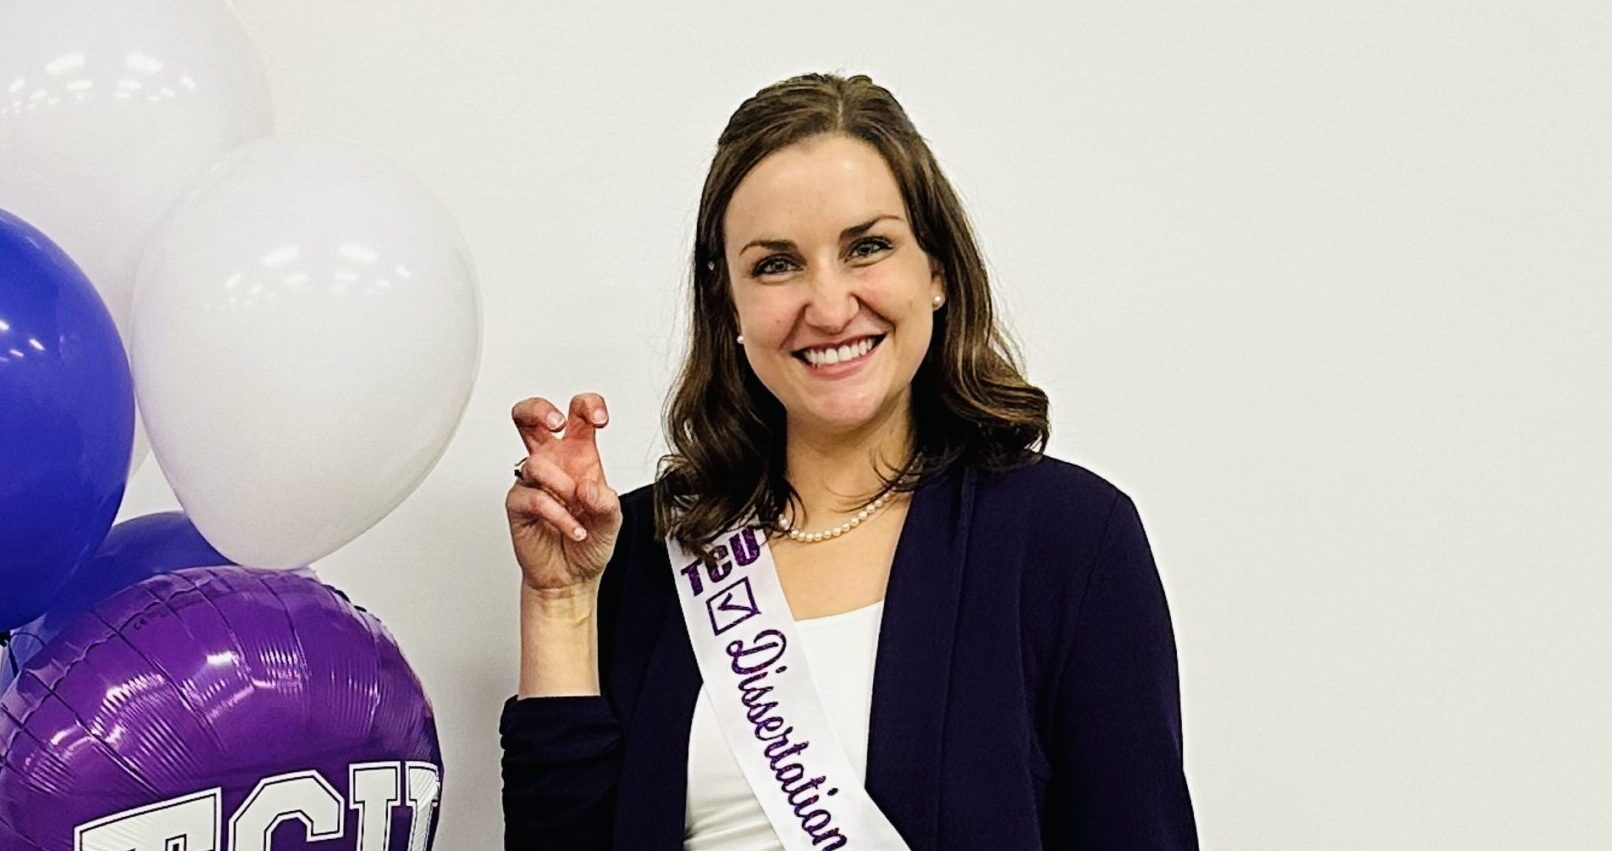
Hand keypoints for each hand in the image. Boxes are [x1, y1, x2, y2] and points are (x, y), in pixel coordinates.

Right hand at [506, 393, 623, 594]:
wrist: (571, 578)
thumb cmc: (590, 541)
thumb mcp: (612, 518)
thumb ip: (605, 499)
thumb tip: (586, 485)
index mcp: (579, 455)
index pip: (577, 415)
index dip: (587, 405)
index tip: (599, 418)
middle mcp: (554, 463)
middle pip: (529, 417)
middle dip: (539, 410)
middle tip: (556, 423)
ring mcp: (533, 482)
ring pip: (537, 463)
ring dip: (563, 488)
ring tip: (579, 511)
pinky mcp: (519, 504)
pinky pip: (533, 497)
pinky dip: (559, 515)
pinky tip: (574, 530)